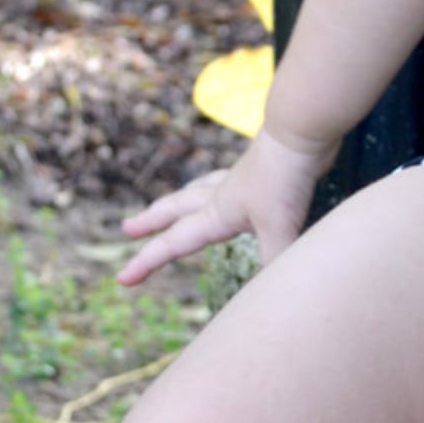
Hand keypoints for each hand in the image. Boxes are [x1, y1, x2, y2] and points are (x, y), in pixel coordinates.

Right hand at [116, 126, 340, 285]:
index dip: (147, 262)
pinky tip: (230, 187)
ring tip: (172, 204)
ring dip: (180, 200)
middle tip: (128, 229)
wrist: (301, 130)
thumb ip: (273, 260)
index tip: (122, 279)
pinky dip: (218, 186)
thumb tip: (271, 291)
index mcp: (218, 211)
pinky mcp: (260, 171)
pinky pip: (228, 181)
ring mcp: (240, 180)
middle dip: (151, 222)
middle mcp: (222, 194)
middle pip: (176, 209)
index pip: (174, 242)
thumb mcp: (279, 226)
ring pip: (198, 191)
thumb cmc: (285, 178)